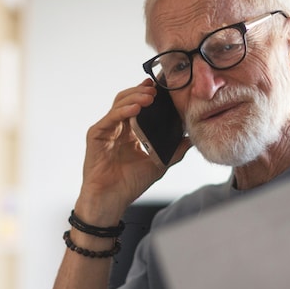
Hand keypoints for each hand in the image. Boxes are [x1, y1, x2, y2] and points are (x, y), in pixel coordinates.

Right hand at [75, 79, 190, 222]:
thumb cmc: (129, 185)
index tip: (164, 88)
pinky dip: (123, 111)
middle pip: (128, 99)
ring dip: (135, 97)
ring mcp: (106, 130)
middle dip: (143, 91)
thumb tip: (193, 138)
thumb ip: (175, 150)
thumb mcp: (159, 164)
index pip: (140, 106)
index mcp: (130, 132)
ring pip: (119, 104)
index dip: (150, 95)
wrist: (111, 200)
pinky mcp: (96, 135)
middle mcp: (117, 127)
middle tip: (158, 88)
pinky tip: (136, 108)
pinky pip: (110, 117)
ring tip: (150, 96)